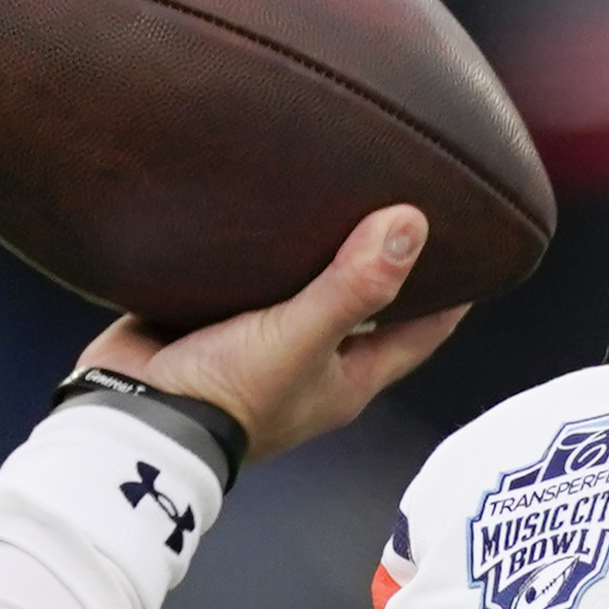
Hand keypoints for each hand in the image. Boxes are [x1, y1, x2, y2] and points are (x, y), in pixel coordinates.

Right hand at [75, 206, 465, 464]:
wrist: (131, 418)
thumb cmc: (225, 397)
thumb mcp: (302, 337)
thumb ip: (355, 286)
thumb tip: (411, 225)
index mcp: (347, 378)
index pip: (422, 332)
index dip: (452, 293)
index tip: (477, 244)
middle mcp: (310, 363)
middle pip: (366, 306)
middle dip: (384, 263)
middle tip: (402, 202)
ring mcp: (257, 344)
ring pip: (302, 289)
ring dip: (316, 252)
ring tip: (334, 190)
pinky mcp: (207, 323)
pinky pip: (242, 281)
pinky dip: (254, 252)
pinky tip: (259, 207)